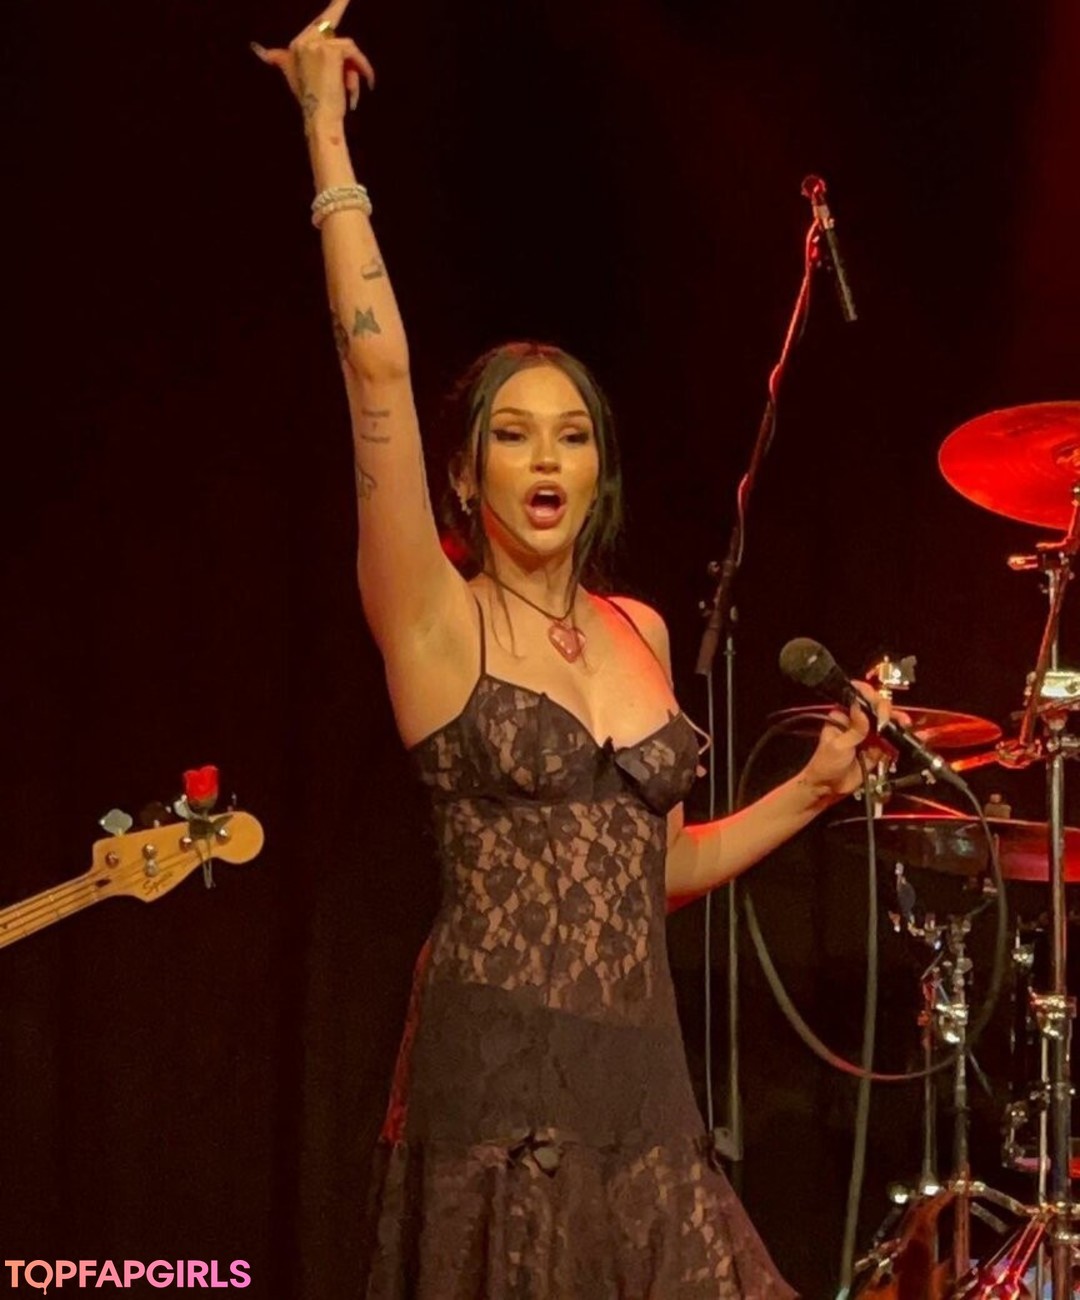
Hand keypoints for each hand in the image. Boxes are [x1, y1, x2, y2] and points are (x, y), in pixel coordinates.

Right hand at [253, 0, 374, 122]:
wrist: (319, 118)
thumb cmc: (311, 101)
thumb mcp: (293, 76)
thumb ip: (278, 59)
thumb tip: (257, 49)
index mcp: (296, 44)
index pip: (320, 23)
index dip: (336, 7)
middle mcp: (303, 41)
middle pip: (338, 35)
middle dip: (350, 54)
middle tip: (360, 53)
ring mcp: (317, 44)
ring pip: (348, 46)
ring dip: (356, 67)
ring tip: (353, 89)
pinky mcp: (331, 51)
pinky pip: (354, 53)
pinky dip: (363, 67)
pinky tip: (367, 82)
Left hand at [799, 683, 907, 803]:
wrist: (829, 788)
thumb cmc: (826, 763)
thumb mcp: (839, 745)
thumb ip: (854, 729)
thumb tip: (861, 707)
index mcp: (842, 716)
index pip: (857, 698)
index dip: (868, 696)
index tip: (877, 702)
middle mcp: (857, 722)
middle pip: (875, 708)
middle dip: (886, 710)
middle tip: (890, 718)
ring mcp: (868, 735)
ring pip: (886, 723)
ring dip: (897, 721)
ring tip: (904, 724)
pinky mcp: (877, 749)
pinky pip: (890, 741)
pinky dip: (900, 738)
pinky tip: (908, 735)